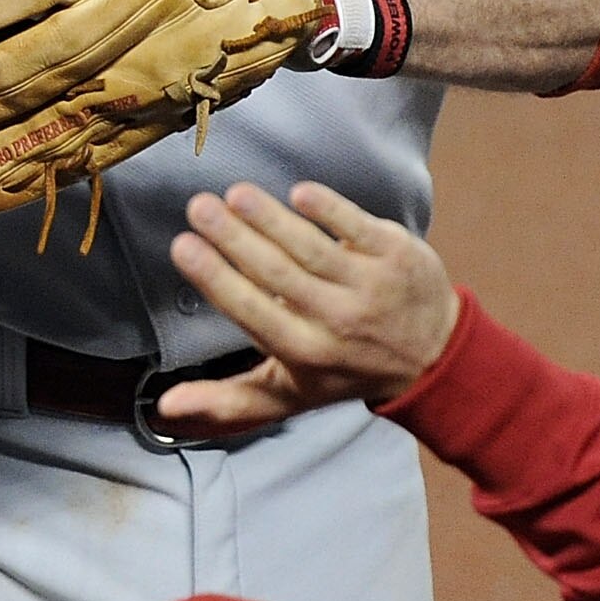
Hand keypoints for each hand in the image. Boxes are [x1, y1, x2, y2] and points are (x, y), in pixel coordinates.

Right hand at [158, 181, 459, 432]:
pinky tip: (298, 193)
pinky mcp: (397, 255)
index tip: (182, 246)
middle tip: (198, 207)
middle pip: (277, 273)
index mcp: (305, 353)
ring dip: (270, 217)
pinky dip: (329, 209)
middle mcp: (338, 321)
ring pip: (312, 247)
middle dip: (233, 237)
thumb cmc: (344, 371)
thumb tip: (164, 407)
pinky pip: (357, 227)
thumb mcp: (289, 396)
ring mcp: (371, 286)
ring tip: (235, 194)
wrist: (435, 359)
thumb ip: (227, 401)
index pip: (253, 312)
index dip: (216, 279)